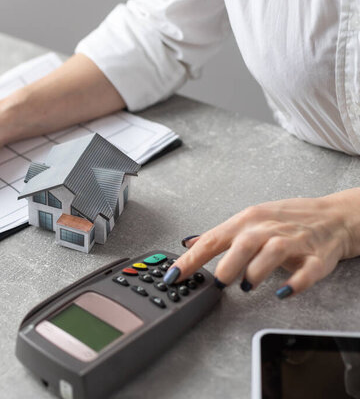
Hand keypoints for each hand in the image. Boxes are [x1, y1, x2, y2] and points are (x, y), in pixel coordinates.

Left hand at [164, 190, 359, 297]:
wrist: (334, 216)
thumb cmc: (287, 219)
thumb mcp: (248, 220)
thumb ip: (218, 235)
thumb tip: (188, 242)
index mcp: (246, 222)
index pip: (212, 240)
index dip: (191, 259)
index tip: (173, 275)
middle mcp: (267, 230)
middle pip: (243, 244)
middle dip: (227, 265)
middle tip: (217, 283)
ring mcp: (293, 242)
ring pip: (272, 254)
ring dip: (256, 272)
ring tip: (246, 285)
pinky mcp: (317, 258)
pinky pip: (307, 271)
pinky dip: (295, 283)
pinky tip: (282, 293)